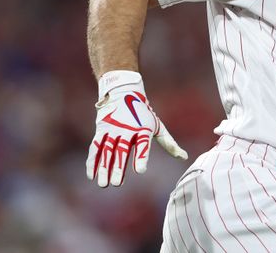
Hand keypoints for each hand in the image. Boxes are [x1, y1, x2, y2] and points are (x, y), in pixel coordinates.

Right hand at [86, 71, 186, 186]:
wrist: (123, 92)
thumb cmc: (143, 114)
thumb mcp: (157, 126)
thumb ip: (169, 143)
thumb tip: (184, 157)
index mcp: (142, 129)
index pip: (143, 144)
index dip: (141, 157)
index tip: (140, 170)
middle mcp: (127, 130)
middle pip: (122, 151)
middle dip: (118, 168)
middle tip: (117, 184)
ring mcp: (113, 129)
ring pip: (107, 151)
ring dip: (104, 168)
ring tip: (103, 184)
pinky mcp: (101, 129)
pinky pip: (96, 147)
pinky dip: (92, 160)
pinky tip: (91, 175)